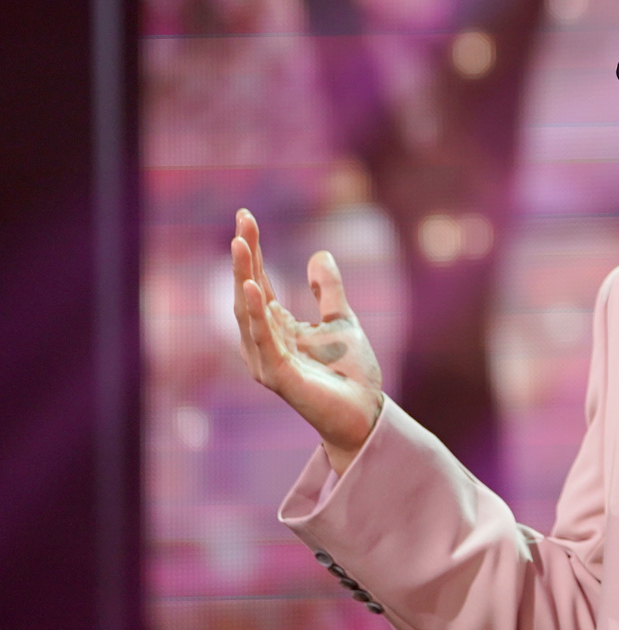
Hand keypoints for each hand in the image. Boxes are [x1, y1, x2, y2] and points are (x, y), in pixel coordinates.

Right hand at [231, 208, 383, 473]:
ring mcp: (268, 360)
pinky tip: (253, 287)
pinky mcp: (279, 376)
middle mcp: (264, 343)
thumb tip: (318, 254)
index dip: (254, 251)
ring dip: (244, 277)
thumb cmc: (349, 373)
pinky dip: (257, 313)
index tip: (247, 216)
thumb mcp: (341, 320)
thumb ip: (327, 290)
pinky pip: (264, 340)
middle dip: (245, 257)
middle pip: (248, 292)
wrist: (365, 412)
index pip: (259, 282)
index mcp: (277, 328)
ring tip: (241, 244)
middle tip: (242, 221)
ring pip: (248, 313)